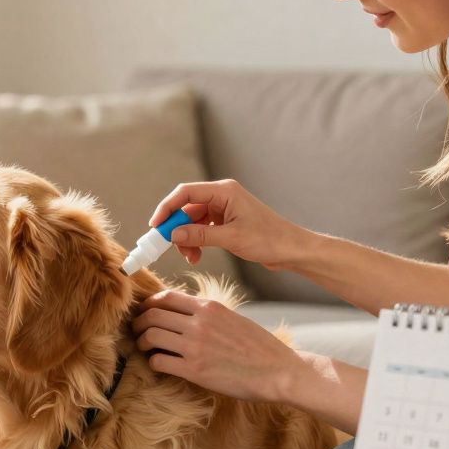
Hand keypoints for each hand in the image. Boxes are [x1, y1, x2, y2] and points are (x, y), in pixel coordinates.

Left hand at [131, 289, 304, 402]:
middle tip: (138, 331)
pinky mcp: (194, 370)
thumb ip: (206, 314)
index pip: (165, 297)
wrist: (278, 371)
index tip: (145, 312)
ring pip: (150, 336)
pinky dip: (153, 362)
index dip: (148, 304)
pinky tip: (160, 364)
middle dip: (139, 323)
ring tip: (145, 348)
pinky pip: (159, 361)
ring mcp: (195, 346)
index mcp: (209, 307)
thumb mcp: (231, 318)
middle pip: (152, 315)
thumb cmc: (258, 347)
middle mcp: (199, 323)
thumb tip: (180, 313)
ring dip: (142, 342)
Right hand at [149, 179, 308, 269]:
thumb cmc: (269, 239)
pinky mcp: (226, 222)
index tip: (156, 226)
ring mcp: (223, 209)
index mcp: (224, 191)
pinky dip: (196, 242)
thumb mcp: (231, 238)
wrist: (292, 250)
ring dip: (187, 238)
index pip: (186, 193)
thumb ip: (200, 235)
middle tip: (169, 246)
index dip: (167, 207)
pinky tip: (197, 256)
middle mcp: (222, 196)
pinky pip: (202, 229)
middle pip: (186, 208)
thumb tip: (174, 234)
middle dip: (176, 228)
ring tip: (190, 257)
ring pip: (192, 221)